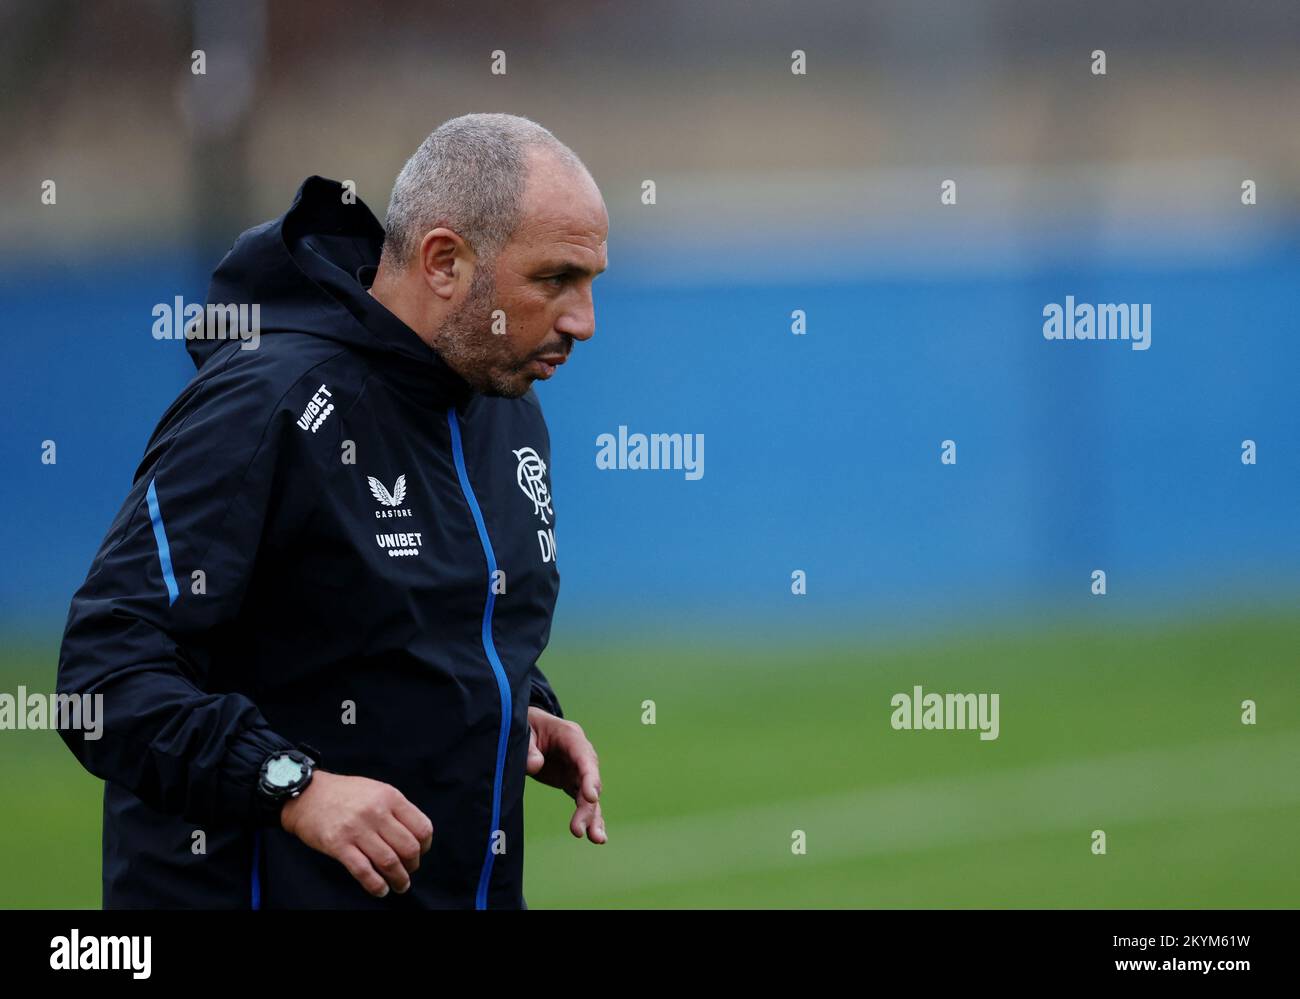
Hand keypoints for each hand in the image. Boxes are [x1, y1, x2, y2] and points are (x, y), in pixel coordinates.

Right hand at [280, 770, 433, 896]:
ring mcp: (357, 829)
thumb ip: (396, 809)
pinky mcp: (338, 844)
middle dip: (412, 865)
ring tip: (400, 886)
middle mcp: (376, 812)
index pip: (421, 827)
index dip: (425, 846)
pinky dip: (376, 885)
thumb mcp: (376, 790)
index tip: (420, 853)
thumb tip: (415, 837)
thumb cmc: (345, 793)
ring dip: (399, 879)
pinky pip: (363, 871)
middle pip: (408, 848)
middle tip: (409, 871)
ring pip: (389, 862)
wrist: (307, 794)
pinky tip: (380, 889)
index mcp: (390, 797)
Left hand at [526, 706, 605, 843]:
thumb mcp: (524, 731)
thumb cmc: (527, 725)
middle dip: (588, 805)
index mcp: (570, 736)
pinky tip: (595, 836)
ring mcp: (578, 770)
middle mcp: (580, 755)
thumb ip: (528, 747)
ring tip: (597, 839)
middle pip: (590, 780)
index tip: (591, 797)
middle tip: (578, 829)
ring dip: (593, 817)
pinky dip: (589, 817)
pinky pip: (584, 802)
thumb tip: (536, 765)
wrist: (529, 727)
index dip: (589, 777)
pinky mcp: (572, 782)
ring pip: (590, 795)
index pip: (584, 757)